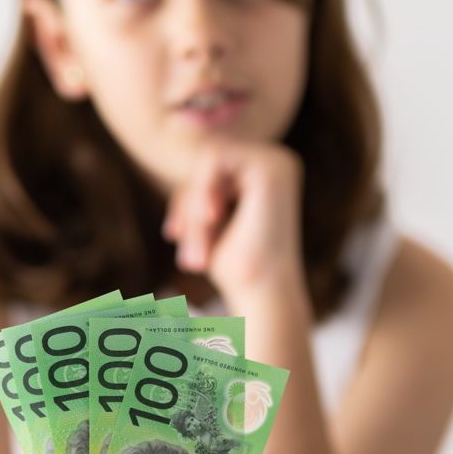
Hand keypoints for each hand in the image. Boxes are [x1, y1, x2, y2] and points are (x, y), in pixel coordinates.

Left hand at [162, 141, 307, 310]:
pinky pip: (214, 157)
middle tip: (189, 252)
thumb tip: (184, 157)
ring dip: (194, 204)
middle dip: (189, 201)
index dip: (187, 198)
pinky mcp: (271, 167)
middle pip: (208, 159)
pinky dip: (202, 193)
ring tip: (199, 250)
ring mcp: (278, 160)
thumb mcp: (209, 219)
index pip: (211, 165)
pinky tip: (212, 220)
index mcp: (267, 172)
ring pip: (209, 158)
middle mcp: (278, 161)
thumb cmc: (238, 267)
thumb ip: (203, 188)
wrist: (262, 295)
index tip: (174, 234)